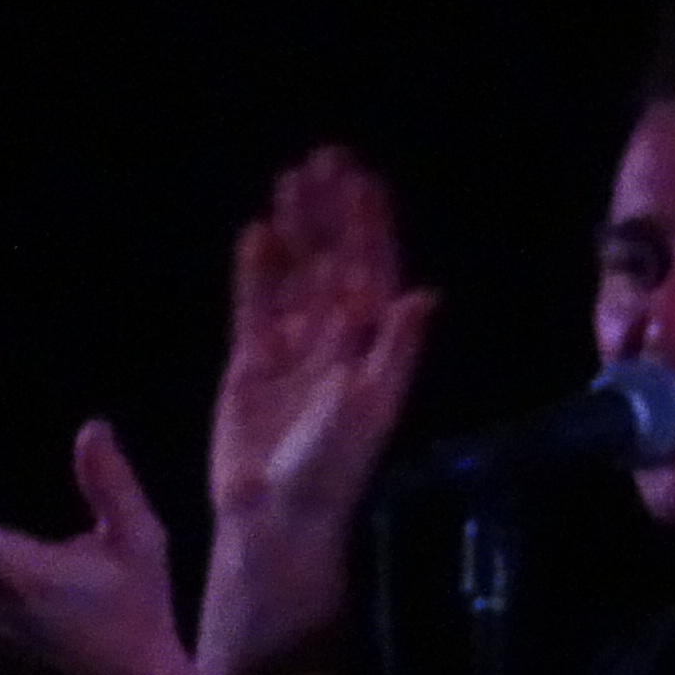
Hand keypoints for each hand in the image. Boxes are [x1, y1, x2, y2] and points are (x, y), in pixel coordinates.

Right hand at [209, 147, 436, 531]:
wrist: (275, 516)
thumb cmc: (333, 468)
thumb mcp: (371, 407)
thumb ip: (396, 349)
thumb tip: (424, 294)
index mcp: (371, 346)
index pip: (373, 270)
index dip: (370, 224)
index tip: (363, 178)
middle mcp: (335, 340)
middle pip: (334, 260)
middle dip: (331, 212)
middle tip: (322, 158)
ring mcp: (292, 349)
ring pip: (296, 274)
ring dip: (295, 230)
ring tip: (288, 181)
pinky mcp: (250, 365)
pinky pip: (254, 304)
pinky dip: (255, 271)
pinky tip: (254, 233)